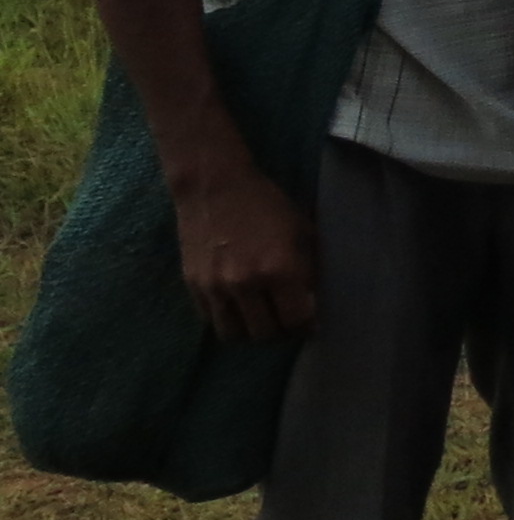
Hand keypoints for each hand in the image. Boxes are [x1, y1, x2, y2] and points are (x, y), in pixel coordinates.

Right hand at [167, 150, 317, 344]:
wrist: (213, 185)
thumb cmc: (265, 202)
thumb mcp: (301, 229)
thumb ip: (309, 265)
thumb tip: (315, 296)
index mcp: (280, 269)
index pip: (297, 319)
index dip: (307, 325)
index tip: (311, 323)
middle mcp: (246, 284)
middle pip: (266, 333)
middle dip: (281, 331)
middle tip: (286, 321)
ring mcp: (215, 288)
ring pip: (234, 334)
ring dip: (250, 331)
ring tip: (261, 319)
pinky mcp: (193, 286)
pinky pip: (210, 320)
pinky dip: (227, 319)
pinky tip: (238, 307)